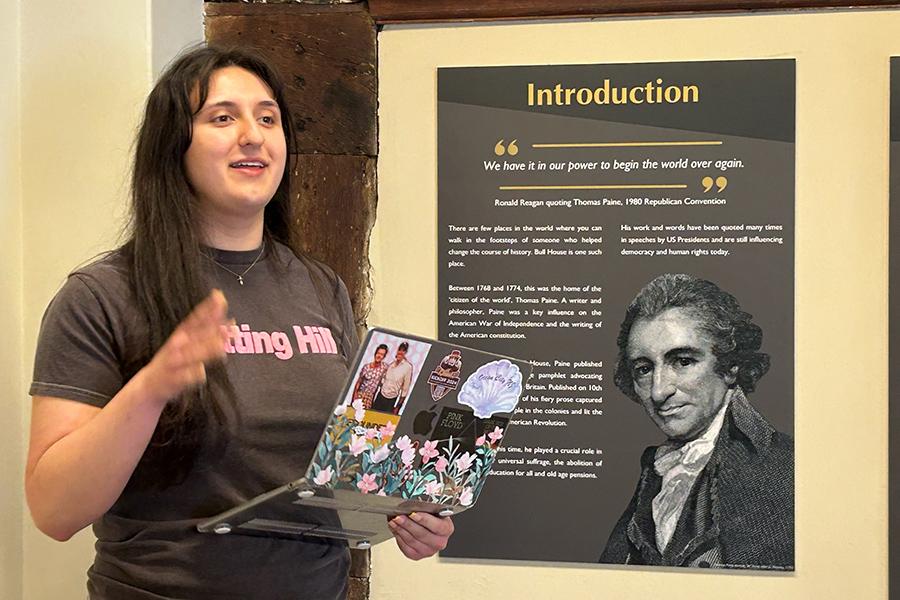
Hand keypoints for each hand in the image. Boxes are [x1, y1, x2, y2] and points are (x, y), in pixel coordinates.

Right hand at [140, 289, 229, 405]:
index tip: (219, 297)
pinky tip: (202, 373)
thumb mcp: (187, 343)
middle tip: (231, 323)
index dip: (207, 307)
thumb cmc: (173, 361)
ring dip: (207, 349)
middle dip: (213, 328)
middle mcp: (177, 346)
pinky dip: (194, 374)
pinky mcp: (174, 380)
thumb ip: (209, 333)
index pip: (196, 318)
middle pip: (197, 334)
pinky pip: (185, 376)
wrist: (149, 384)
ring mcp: (175, 362)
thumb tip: (233, 323)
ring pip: (192, 354)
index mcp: (181, 334)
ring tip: (222, 347)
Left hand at [388, 512, 453, 559]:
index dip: (424, 520)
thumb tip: (411, 503)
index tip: (413, 513)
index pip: (437, 526)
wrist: (427, 526)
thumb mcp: (431, 508)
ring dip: (401, 530)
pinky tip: (395, 529)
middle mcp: (440, 542)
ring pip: (412, 541)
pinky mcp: (417, 555)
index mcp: (447, 529)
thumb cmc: (429, 516)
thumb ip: (424, 507)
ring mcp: (429, 551)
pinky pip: (406, 548)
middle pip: (422, 534)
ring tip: (394, 521)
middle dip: (408, 524)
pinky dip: (398, 537)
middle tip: (399, 516)